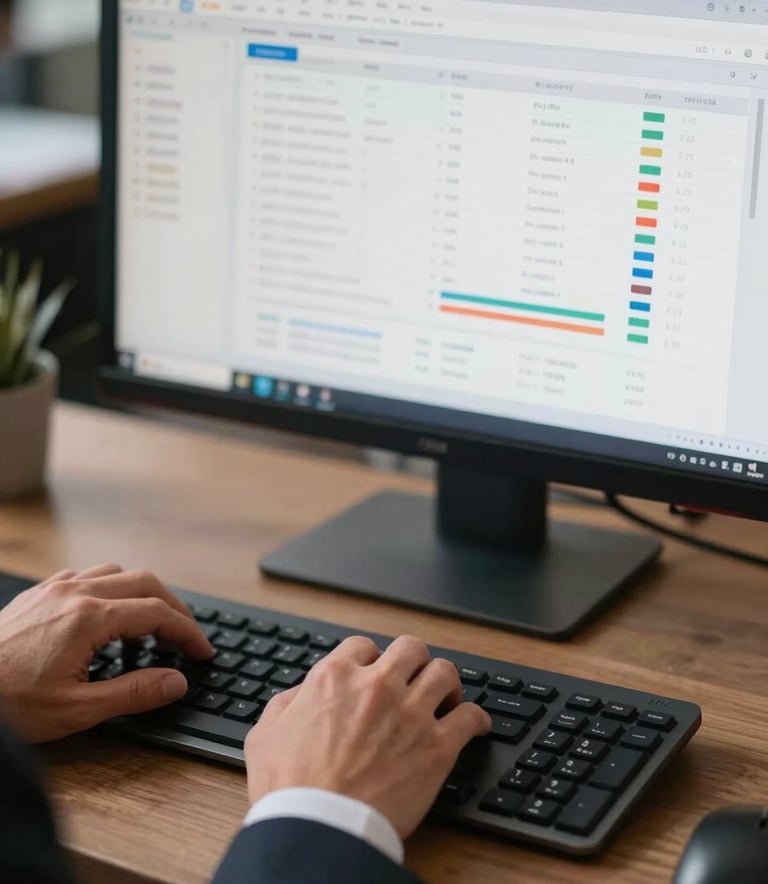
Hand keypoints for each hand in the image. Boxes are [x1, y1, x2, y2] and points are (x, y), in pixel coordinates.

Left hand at [0, 564, 213, 742]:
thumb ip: (133, 693)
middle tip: (186, 637)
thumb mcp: (76, 710)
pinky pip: (85, 576)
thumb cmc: (8, 704)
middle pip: (145, 582)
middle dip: (173, 608)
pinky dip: (108, 591)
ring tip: (145, 631)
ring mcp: (54, 588)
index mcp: (89, 617)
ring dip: (141, 595)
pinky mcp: (37, 594)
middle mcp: (75, 592)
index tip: (203, 651)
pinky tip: (103, 619)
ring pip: (116, 573)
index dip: (188, 632)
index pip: (157, 613)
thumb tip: (176, 681)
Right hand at [245, 635, 490, 838]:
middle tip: (415, 678)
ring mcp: (411, 713)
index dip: (371, 658)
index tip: (376, 672)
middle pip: (410, 648)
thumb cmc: (289, 789)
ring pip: (444, 673)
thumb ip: (287, 703)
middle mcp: (377, 686)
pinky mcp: (437, 747)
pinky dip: (476, 718)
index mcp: (335, 678)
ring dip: (446, 683)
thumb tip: (302, 693)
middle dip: (413, 661)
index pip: (364, 646)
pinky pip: (470, 717)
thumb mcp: (266, 734)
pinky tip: (475, 725)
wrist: (319, 829)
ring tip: (446, 696)